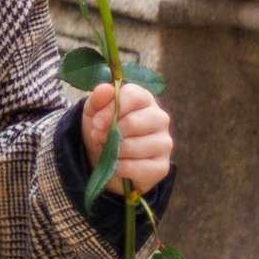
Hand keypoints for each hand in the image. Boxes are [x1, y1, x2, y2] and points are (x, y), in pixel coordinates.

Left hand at [82, 80, 172, 197]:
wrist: (106, 157)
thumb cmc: (104, 127)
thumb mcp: (94, 110)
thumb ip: (98, 98)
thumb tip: (106, 89)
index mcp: (144, 99)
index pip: (132, 97)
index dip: (110, 110)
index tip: (96, 122)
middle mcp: (160, 118)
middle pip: (133, 122)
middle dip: (109, 133)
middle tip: (99, 137)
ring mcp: (164, 143)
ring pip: (134, 146)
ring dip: (114, 151)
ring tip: (109, 150)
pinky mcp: (162, 166)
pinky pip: (139, 168)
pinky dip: (122, 168)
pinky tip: (118, 165)